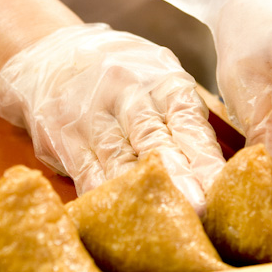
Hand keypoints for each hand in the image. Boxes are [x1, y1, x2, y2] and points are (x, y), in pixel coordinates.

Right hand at [0, 23, 225, 211]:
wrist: (47, 51)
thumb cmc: (118, 71)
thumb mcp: (156, 73)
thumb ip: (182, 113)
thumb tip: (217, 162)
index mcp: (160, 79)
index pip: (187, 121)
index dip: (205, 158)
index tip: (224, 187)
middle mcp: (126, 94)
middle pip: (155, 141)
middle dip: (179, 178)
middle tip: (200, 209)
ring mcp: (92, 117)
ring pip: (120, 160)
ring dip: (142, 193)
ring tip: (163, 220)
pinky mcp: (63, 138)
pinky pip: (86, 171)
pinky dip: (104, 196)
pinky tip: (119, 218)